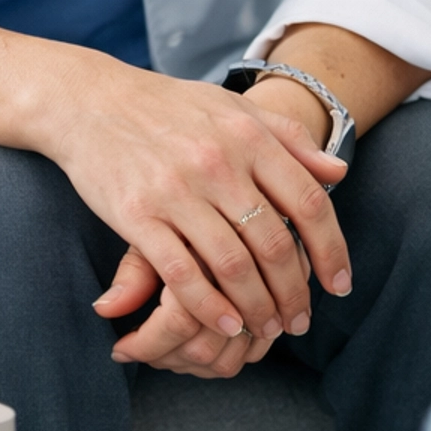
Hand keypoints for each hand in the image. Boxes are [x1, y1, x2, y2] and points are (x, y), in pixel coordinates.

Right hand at [52, 64, 349, 362]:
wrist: (91, 100)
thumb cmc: (168, 106)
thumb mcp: (233, 108)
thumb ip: (289, 137)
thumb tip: (339, 172)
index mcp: (247, 136)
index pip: (308, 202)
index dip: (331, 250)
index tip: (338, 284)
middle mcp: (217, 163)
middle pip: (274, 244)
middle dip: (294, 292)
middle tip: (300, 321)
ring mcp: (176, 191)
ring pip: (232, 266)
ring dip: (257, 309)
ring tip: (267, 329)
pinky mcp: (137, 215)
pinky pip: (182, 274)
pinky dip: (209, 308)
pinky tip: (225, 324)